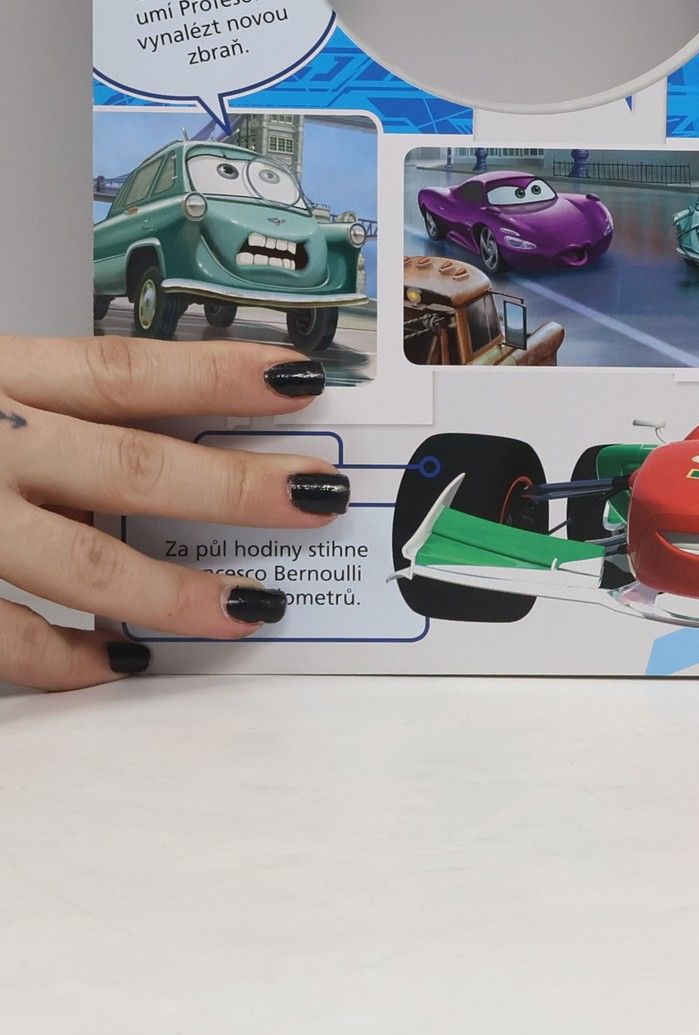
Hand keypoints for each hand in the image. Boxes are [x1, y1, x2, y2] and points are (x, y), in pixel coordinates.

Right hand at [0, 336, 345, 689]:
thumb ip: (47, 405)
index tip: (299, 380)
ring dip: (171, 592)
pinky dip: (62, 660)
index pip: (124, 369)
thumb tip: (168, 425)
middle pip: (125, 466)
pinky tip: (116, 665)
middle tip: (314, 497)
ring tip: (248, 607)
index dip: (216, 374)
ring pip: (76, 565)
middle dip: (232, 487)